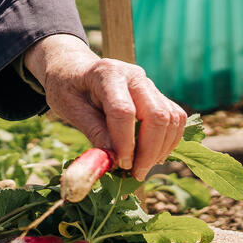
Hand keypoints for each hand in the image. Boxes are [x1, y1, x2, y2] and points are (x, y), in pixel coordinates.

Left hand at [24, 34, 185, 180]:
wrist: (74, 69)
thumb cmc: (67, 88)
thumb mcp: (70, 108)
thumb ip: (93, 131)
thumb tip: (114, 160)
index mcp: (108, 73)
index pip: (124, 111)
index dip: (125, 143)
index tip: (120, 165)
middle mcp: (134, 75)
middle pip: (156, 115)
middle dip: (149, 150)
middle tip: (135, 173)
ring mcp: (149, 84)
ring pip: (171, 118)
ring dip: (161, 148)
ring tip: (142, 168)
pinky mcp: (156, 95)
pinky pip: (174, 118)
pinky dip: (168, 141)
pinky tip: (152, 156)